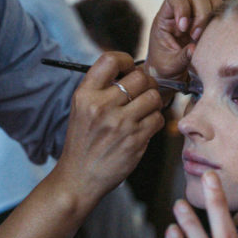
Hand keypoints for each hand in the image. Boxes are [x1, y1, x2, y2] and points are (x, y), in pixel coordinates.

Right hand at [53, 51, 162, 204]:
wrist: (79, 178)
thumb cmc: (83, 142)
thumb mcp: (82, 109)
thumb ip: (102, 88)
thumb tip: (133, 71)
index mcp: (85, 95)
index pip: (111, 60)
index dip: (126, 61)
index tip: (129, 70)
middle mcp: (102, 106)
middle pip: (140, 77)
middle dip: (145, 84)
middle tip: (142, 93)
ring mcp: (120, 124)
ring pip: (153, 96)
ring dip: (153, 102)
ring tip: (143, 111)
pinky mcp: (135, 140)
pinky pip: (158, 118)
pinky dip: (155, 121)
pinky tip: (143, 127)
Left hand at [146, 0, 221, 81]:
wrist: (171, 73)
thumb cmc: (165, 66)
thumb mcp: (170, 65)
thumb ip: (181, 57)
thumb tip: (194, 49)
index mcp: (166, 17)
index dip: (181, 7)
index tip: (182, 28)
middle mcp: (183, 12)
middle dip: (201, 15)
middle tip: (195, 36)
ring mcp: (198, 16)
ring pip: (212, 0)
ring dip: (212, 15)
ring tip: (205, 36)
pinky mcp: (209, 22)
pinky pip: (221, 11)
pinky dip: (221, 21)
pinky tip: (214, 36)